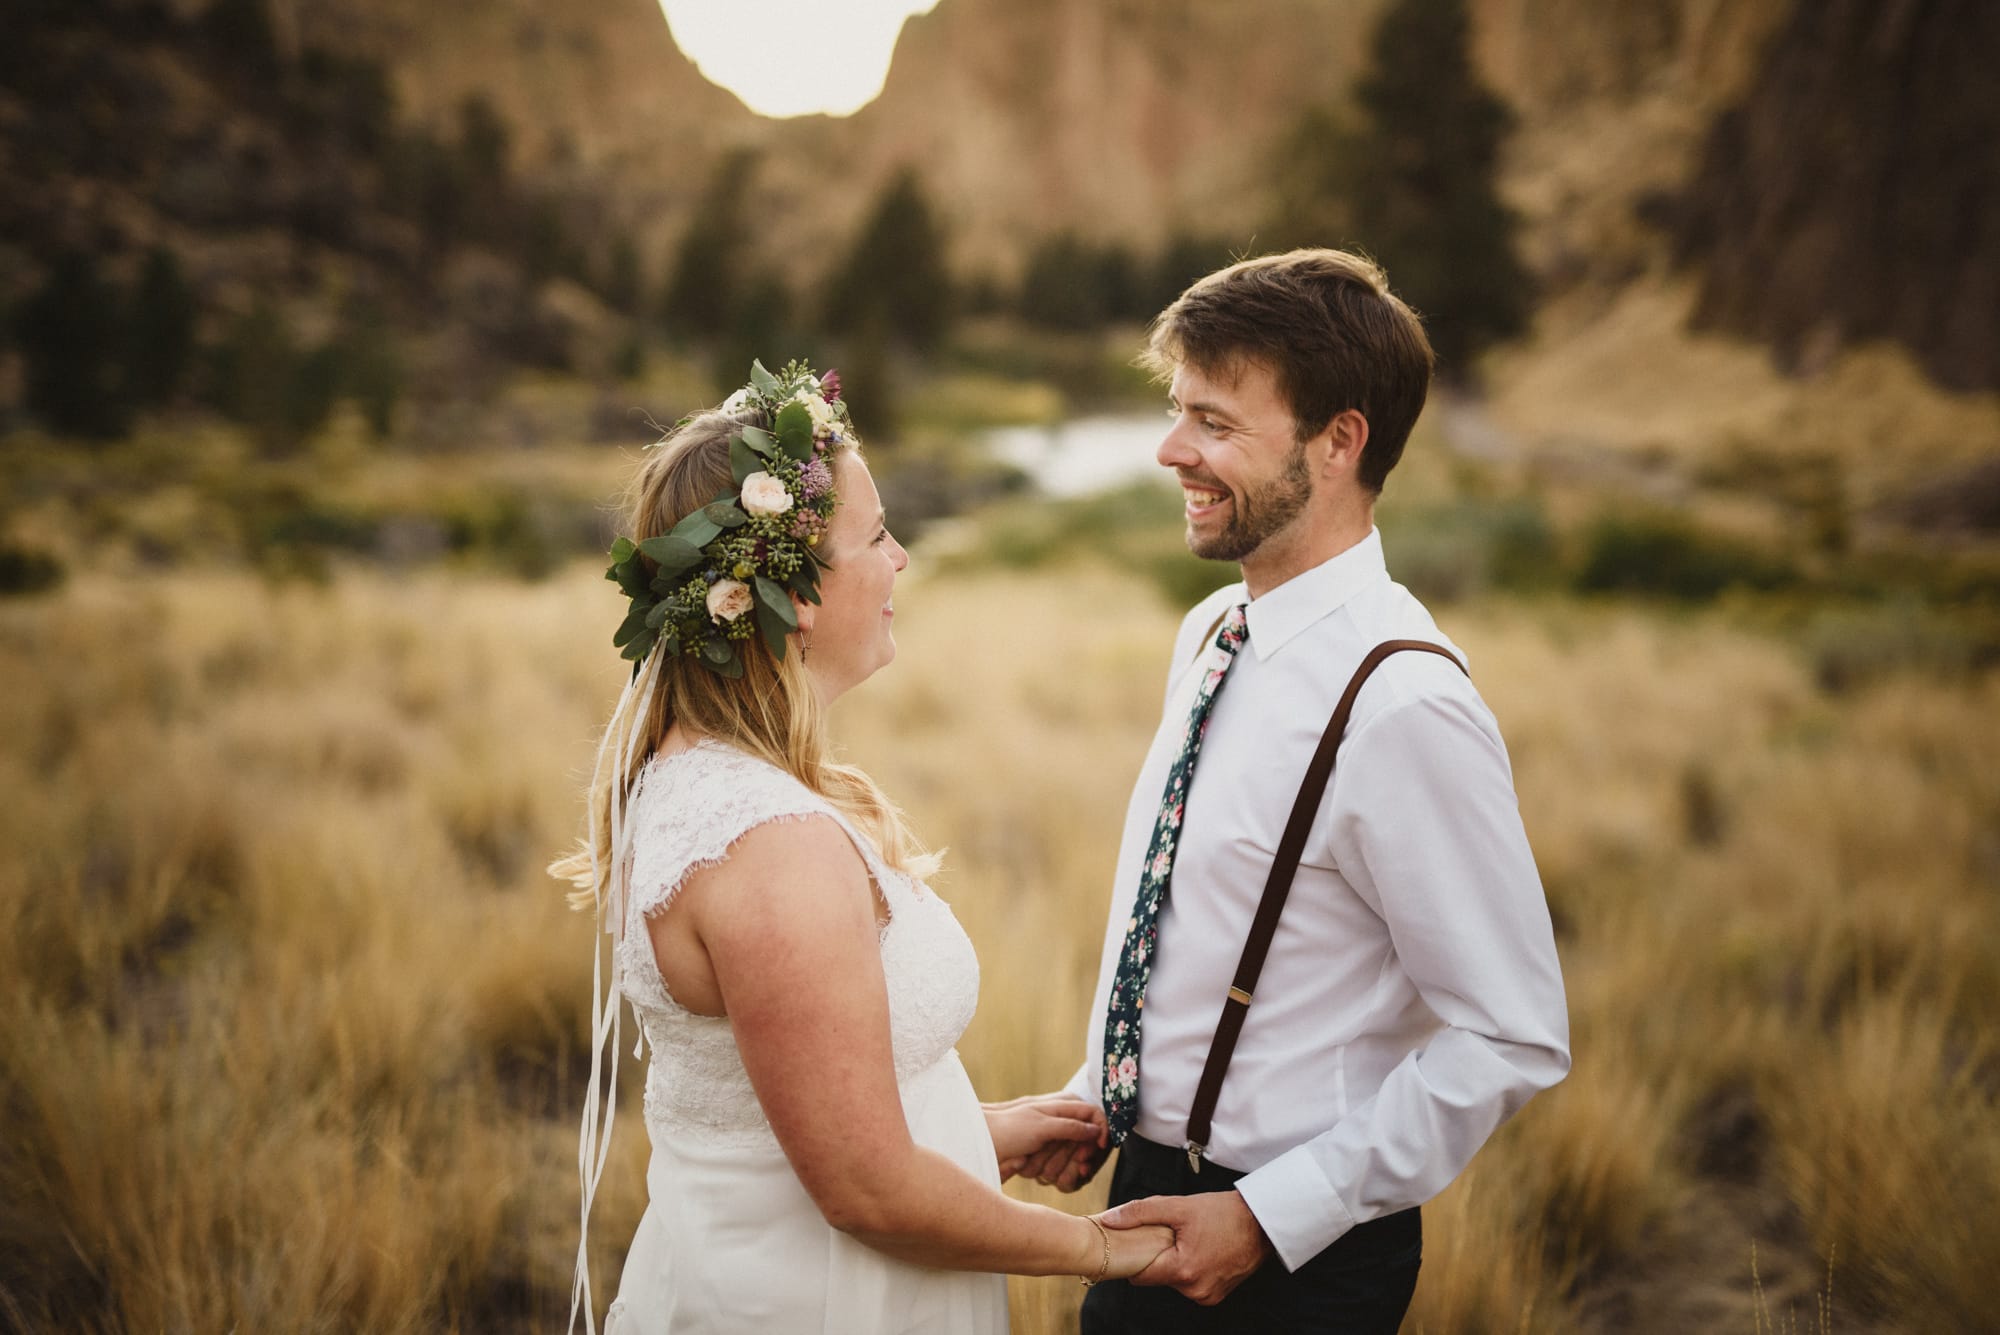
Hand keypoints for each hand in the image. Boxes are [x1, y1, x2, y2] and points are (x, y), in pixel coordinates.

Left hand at [984, 1095, 1104, 1180]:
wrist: (983, 1143)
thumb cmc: (1009, 1128)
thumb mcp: (1041, 1125)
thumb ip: (1070, 1126)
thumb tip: (1096, 1129)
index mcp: (1065, 1105)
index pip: (1096, 1116)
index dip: (1100, 1133)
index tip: (1095, 1150)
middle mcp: (1064, 1122)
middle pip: (1089, 1142)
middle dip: (1079, 1157)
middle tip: (1075, 1167)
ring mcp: (1058, 1141)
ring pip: (1077, 1160)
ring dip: (1063, 1168)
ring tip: (1045, 1170)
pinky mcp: (1051, 1157)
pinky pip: (1065, 1173)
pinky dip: (1057, 1177)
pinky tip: (1044, 1177)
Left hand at [1098, 1190, 1272, 1304]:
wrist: (1261, 1223)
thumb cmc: (1223, 1213)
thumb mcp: (1179, 1207)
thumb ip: (1140, 1213)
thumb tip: (1109, 1220)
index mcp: (1182, 1271)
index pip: (1139, 1276)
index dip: (1131, 1259)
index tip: (1128, 1244)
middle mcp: (1195, 1290)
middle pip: (1157, 1277)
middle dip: (1155, 1257)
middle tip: (1164, 1234)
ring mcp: (1207, 1296)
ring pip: (1174, 1281)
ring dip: (1173, 1263)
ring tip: (1185, 1240)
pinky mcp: (1217, 1295)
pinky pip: (1191, 1284)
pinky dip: (1189, 1269)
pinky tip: (1198, 1249)